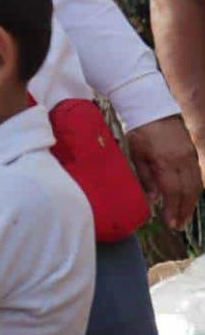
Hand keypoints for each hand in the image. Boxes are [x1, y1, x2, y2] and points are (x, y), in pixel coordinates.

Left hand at [128, 115, 201, 230]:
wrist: (154, 108)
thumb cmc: (141, 131)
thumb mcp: (136, 155)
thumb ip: (145, 178)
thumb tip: (152, 199)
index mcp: (166, 162)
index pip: (173, 191)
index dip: (174, 209)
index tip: (171, 223)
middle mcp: (182, 160)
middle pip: (188, 191)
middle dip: (184, 210)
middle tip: (178, 225)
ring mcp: (190, 155)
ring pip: (196, 184)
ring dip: (191, 202)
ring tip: (184, 216)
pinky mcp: (193, 151)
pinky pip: (198, 174)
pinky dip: (195, 189)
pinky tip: (189, 197)